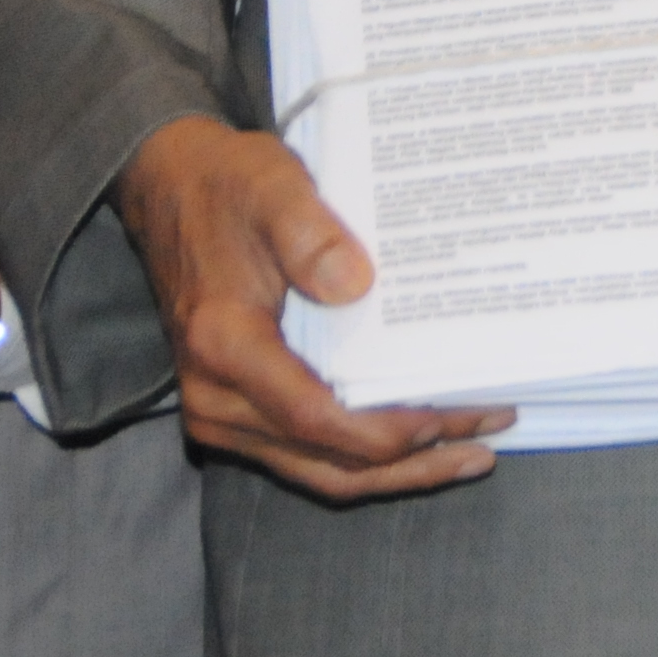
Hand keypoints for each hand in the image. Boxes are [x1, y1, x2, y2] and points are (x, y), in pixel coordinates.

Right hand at [112, 114, 509, 501]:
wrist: (171, 187)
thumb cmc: (227, 185)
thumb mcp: (273, 188)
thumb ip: (312, 237)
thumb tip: (358, 286)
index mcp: (225, 345)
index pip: (318, 417)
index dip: (391, 430)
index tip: (455, 415)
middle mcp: (216, 398)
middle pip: (329, 460)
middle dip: (414, 459)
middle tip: (486, 440)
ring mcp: (221, 414)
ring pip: (321, 471)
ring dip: (396, 469)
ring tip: (468, 451)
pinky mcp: (234, 413)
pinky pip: (307, 455)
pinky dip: (363, 455)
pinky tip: (416, 444)